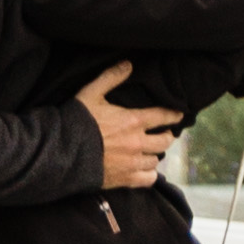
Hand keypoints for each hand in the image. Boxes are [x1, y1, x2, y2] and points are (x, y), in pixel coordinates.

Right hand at [83, 63, 176, 193]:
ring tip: (151, 151)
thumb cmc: (78, 120)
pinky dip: (149, 174)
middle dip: (167, 136)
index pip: (162, 116)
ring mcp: (133, 163)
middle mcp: (138, 143)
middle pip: (165, 141)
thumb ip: (111, 77)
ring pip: (156, 160)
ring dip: (155, 154)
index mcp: (133, 120)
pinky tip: (145, 170)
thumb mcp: (91, 93)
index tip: (179, 115)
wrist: (64, 152)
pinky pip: (147, 179)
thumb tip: (128, 64)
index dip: (173, 115)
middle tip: (164, 134)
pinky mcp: (125, 179)